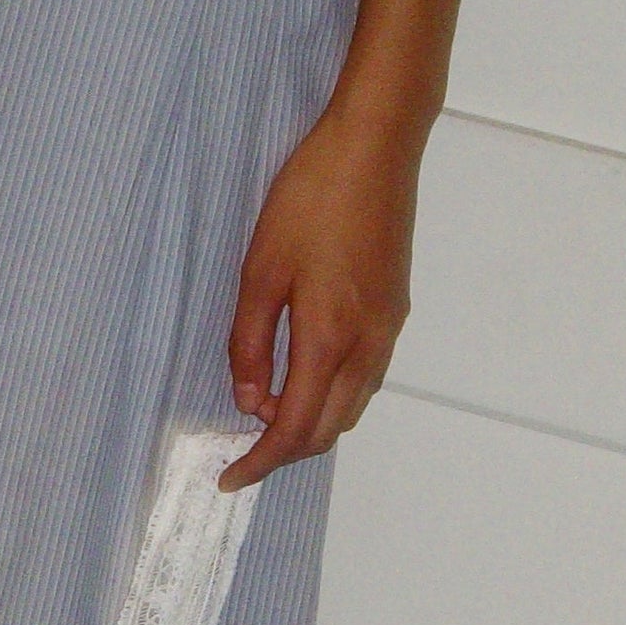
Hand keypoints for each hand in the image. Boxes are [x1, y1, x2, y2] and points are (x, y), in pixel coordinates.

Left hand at [219, 105, 419, 491]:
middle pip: (327, 430)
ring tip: (268, 412)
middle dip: (285, 451)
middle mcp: (367, 345)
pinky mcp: (395, 311)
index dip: (260, 462)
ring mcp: (387, 330)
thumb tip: (248, 399)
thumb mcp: (260, 270)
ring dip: (310, 425)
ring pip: (350, 408)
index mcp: (328, 338)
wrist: (375, 147)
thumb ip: (250, 342)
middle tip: (243, 449)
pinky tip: (303, 377)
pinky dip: (332, 397)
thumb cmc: (312, 197)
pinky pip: (364, 379)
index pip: (294, 429)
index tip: (230, 477)